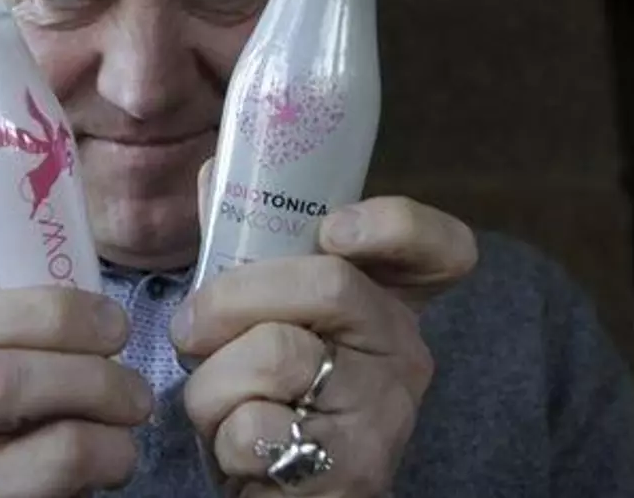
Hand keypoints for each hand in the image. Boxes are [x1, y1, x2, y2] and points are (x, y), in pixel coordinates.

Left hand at [172, 174, 477, 495]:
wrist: (277, 497)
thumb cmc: (266, 399)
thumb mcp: (261, 318)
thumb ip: (246, 246)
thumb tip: (217, 169)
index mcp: (388, 305)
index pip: (442, 248)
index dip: (395, 224)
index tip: (333, 229)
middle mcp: (404, 354)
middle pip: (328, 282)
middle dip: (230, 299)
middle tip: (191, 330)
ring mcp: (384, 415)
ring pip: (277, 354)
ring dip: (211, 382)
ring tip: (219, 406)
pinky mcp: (352, 471)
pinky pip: (258, 427)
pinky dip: (222, 439)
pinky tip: (242, 453)